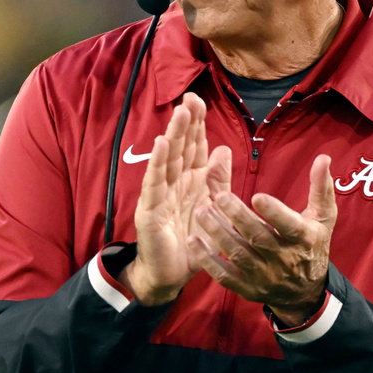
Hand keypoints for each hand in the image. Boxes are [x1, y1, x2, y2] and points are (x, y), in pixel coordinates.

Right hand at [120, 93, 231, 304]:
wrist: (172, 273)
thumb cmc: (192, 240)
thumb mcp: (212, 206)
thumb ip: (218, 179)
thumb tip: (223, 149)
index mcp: (191, 179)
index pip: (194, 146)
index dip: (196, 124)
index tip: (199, 100)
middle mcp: (174, 182)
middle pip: (181, 147)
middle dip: (185, 122)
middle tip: (190, 98)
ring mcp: (160, 194)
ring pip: (168, 159)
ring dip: (173, 135)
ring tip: (179, 113)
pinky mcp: (149, 210)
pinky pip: (155, 183)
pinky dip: (158, 163)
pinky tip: (162, 145)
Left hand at [188, 154, 336, 326]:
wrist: (305, 292)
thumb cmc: (312, 244)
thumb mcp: (323, 217)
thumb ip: (321, 187)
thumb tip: (323, 158)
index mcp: (304, 239)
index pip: (289, 226)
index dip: (274, 212)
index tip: (257, 196)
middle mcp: (284, 260)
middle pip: (258, 238)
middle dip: (237, 217)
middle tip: (218, 196)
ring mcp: (264, 277)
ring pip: (239, 255)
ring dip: (218, 234)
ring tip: (201, 212)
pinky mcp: (247, 289)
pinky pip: (225, 276)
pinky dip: (207, 260)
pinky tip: (193, 241)